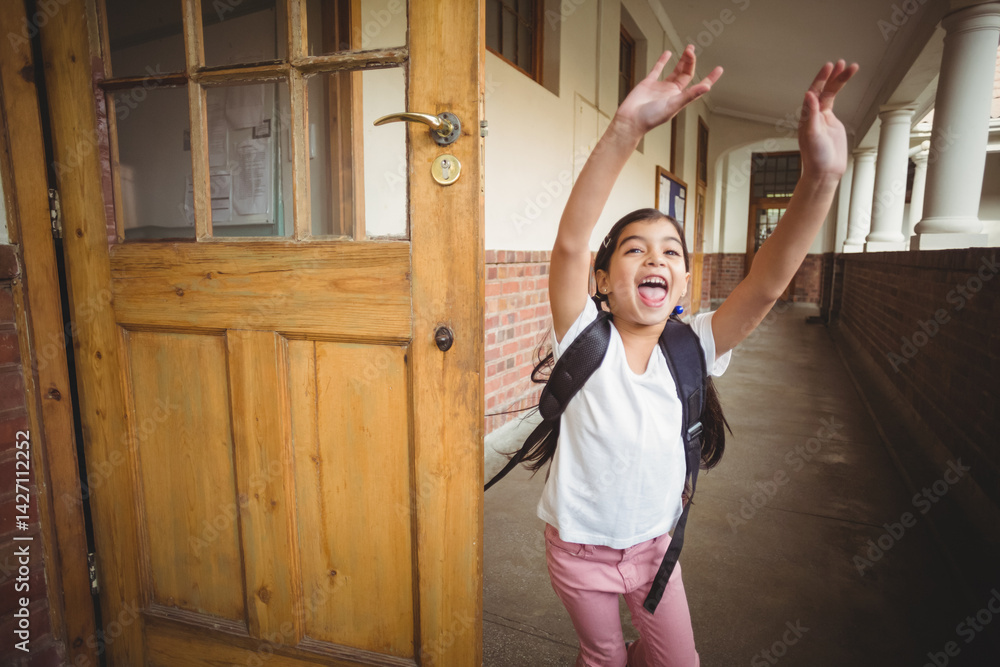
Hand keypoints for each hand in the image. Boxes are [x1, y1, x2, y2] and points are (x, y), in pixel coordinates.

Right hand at [615, 46, 722, 136]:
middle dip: (691, 61)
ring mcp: (660, 87)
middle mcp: (672, 92)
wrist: (630, 120)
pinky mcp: (649, 83)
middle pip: (686, 73)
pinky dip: (663, 61)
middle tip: (691, 49)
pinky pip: (658, 69)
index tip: (719, 69)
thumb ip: (689, 95)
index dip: (710, 78)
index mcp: (680, 98)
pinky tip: (668, 53)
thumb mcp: (673, 105)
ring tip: (688, 49)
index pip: (699, 86)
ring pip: (675, 70)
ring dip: (682, 60)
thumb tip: (707, 87)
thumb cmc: (651, 118)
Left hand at [798, 60, 858, 179]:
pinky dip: (839, 91)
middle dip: (832, 76)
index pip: (814, 92)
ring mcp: (823, 118)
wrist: (825, 172)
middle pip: (824, 90)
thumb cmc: (816, 157)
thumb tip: (809, 95)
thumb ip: (811, 114)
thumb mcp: (812, 135)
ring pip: (830, 94)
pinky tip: (843, 82)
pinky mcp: (831, 123)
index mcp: (807, 117)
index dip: (821, 79)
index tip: (829, 67)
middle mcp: (813, 115)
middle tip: (842, 63)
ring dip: (839, 81)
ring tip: (849, 68)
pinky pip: (834, 102)